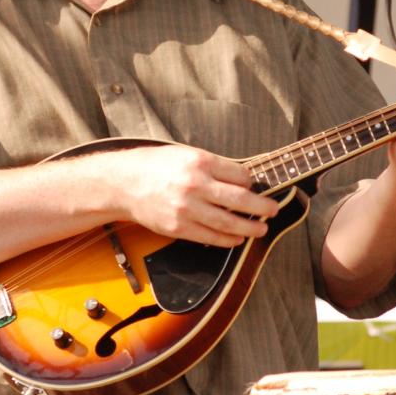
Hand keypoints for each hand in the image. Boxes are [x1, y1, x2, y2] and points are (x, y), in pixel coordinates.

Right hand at [116, 144, 277, 247]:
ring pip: (228, 222)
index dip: (251, 182)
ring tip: (260, 228)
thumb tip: (243, 179)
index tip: (253, 186)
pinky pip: (209, 237)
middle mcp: (195, 185)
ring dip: (249, 228)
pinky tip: (237, 239)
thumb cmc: (155, 165)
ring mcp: (186, 208)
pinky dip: (227, 239)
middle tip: (272, 210)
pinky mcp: (178, 227)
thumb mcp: (186, 154)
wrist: (123, 183)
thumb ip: (213, 166)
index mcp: (200, 162)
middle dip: (262, 207)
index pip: (240, 175)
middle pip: (240, 199)